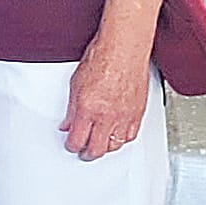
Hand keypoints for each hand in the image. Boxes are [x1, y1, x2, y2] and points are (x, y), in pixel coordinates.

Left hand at [60, 35, 151, 160]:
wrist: (123, 50)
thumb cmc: (100, 60)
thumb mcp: (75, 85)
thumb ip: (71, 109)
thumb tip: (67, 124)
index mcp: (89, 109)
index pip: (77, 140)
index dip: (72, 146)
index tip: (70, 146)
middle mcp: (108, 116)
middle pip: (97, 148)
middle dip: (88, 153)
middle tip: (82, 153)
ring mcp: (125, 116)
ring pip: (115, 145)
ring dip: (105, 148)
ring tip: (98, 147)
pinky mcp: (138, 113)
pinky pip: (131, 135)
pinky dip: (122, 140)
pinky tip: (117, 138)